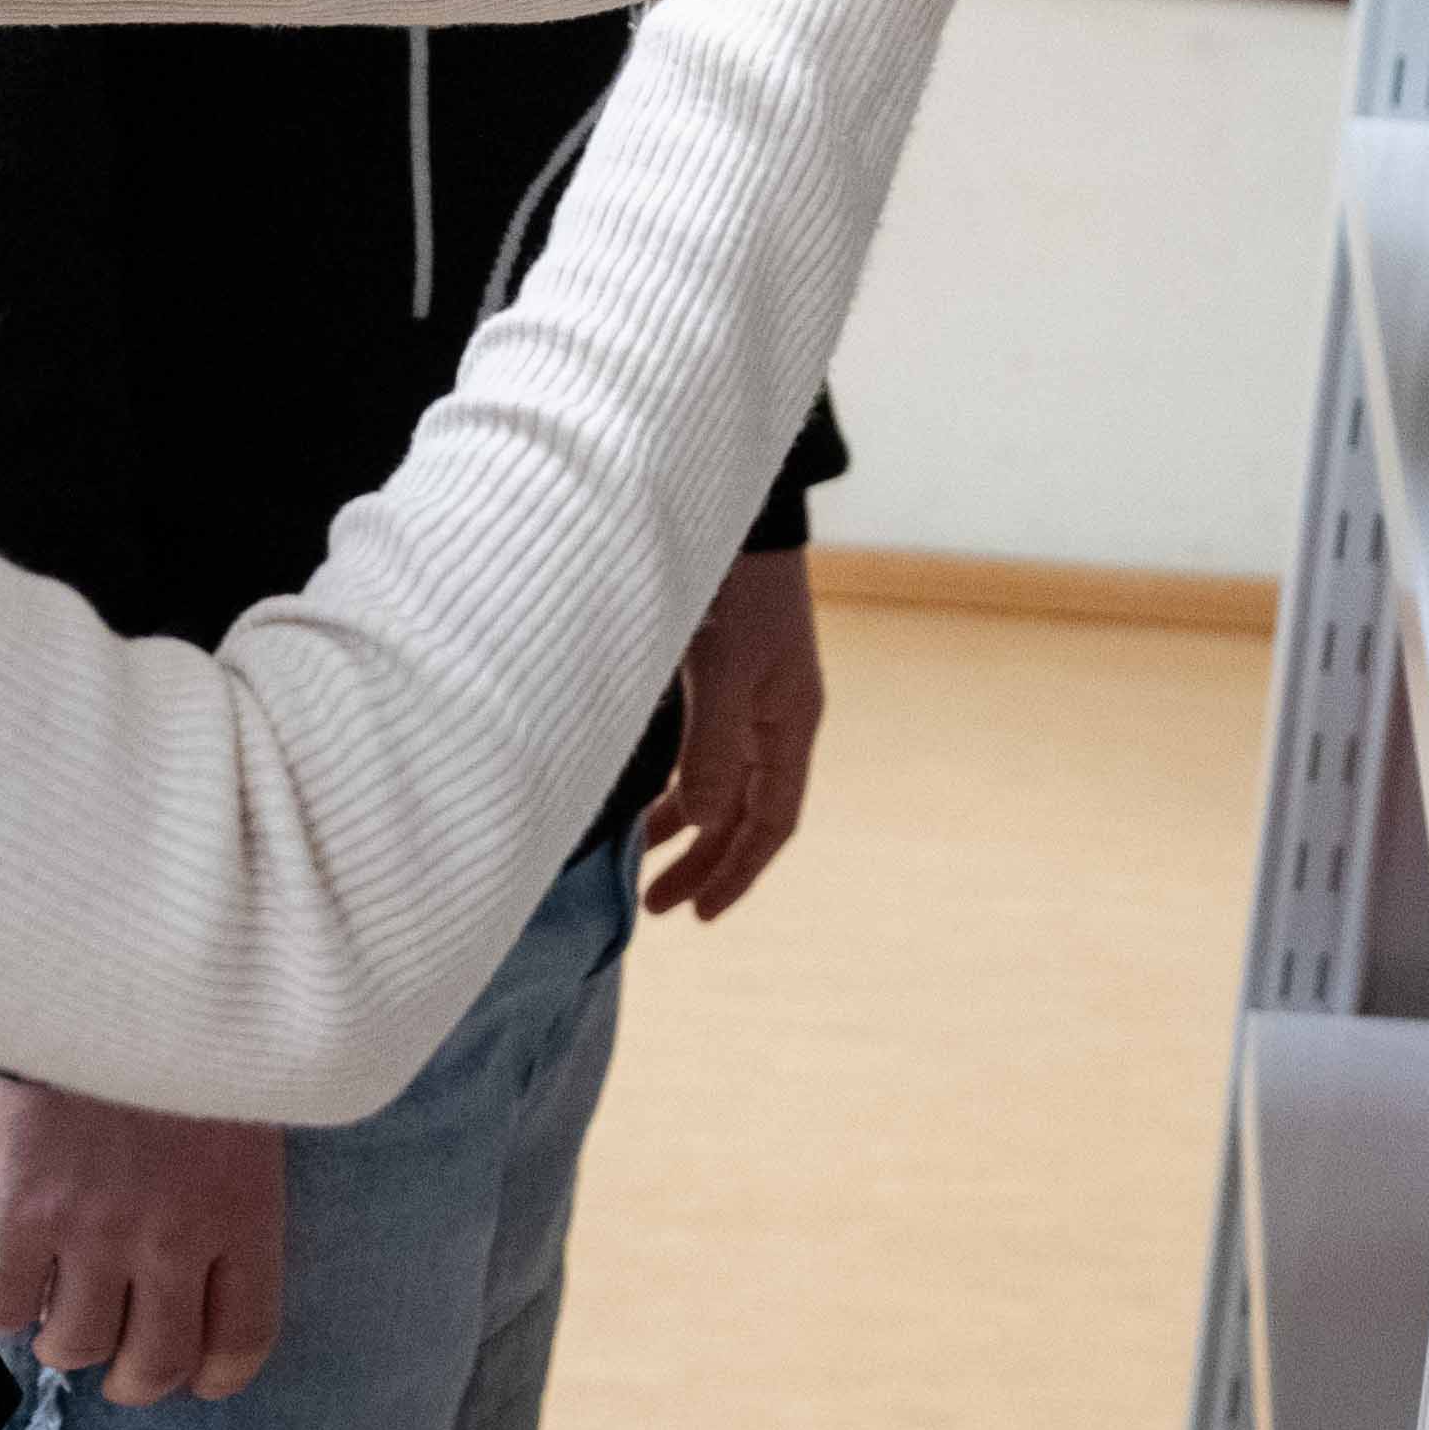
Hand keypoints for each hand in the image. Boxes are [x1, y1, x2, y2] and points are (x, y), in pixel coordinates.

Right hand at [0, 1072, 285, 1404]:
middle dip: (138, 1382)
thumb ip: (236, 1189)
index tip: (200, 1375)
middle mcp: (175, 1237)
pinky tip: (18, 1288)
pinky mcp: (26, 1212)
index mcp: (244, 1212)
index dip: (219, 1376)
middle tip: (124, 1365)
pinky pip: (10, 1306)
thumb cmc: (188, 1039)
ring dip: (69, 1344)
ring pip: (77, 1347)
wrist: (102, 980)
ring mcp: (96, 1229)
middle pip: (156, 1364)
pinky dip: (9, 1313)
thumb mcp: (247, 1110)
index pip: (245, 1337)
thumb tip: (218, 1255)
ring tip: (67, 1316)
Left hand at [648, 546, 826, 923]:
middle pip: (745, 812)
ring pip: (721, 785)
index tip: (698, 915)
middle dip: (705, 861)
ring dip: (685, 827)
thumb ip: (713, 746)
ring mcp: (750, 700)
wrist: (741, 514)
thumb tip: (699, 823)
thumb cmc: (740, 586)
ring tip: (637, 860)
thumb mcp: (726, 667)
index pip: (771, 820)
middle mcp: (775, 720)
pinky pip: (703, 753)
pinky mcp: (722, 678)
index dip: (737, 871)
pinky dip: (675, 784)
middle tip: (656, 906)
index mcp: (791, 723)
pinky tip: (641, 797)